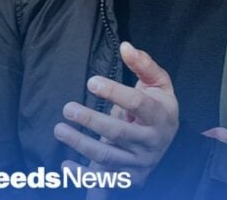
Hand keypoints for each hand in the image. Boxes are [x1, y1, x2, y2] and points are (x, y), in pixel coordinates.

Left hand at [54, 42, 178, 192]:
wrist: (167, 140)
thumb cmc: (158, 106)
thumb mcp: (159, 83)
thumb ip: (143, 64)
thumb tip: (126, 46)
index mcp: (160, 116)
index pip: (138, 104)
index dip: (115, 92)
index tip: (91, 81)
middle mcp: (151, 142)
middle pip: (119, 133)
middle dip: (91, 121)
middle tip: (67, 108)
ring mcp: (139, 163)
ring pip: (107, 158)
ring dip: (80, 145)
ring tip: (59, 129)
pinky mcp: (128, 178)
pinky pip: (104, 181)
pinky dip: (83, 176)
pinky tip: (66, 165)